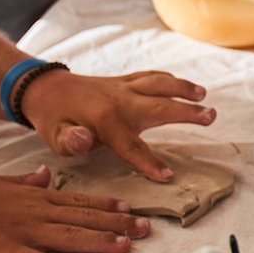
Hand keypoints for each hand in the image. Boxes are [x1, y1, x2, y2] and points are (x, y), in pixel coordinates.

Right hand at [0, 169, 154, 252]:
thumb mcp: (0, 181)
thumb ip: (26, 180)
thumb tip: (45, 174)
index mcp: (35, 197)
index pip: (79, 200)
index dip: (108, 205)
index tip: (133, 209)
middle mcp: (36, 212)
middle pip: (83, 218)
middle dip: (117, 224)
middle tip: (146, 231)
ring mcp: (22, 232)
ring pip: (68, 237)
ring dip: (98, 242)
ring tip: (125, 247)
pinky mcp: (5, 252)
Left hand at [17, 69, 214, 180]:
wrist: (44, 89)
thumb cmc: (51, 120)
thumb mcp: (53, 138)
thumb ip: (70, 141)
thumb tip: (82, 138)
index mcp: (105, 119)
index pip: (133, 146)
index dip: (150, 163)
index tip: (168, 176)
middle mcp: (119, 99)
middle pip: (159, 106)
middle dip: (185, 112)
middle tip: (210, 116)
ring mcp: (123, 87)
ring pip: (159, 84)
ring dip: (183, 88)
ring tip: (204, 96)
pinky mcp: (123, 81)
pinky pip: (150, 77)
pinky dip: (169, 79)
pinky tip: (183, 86)